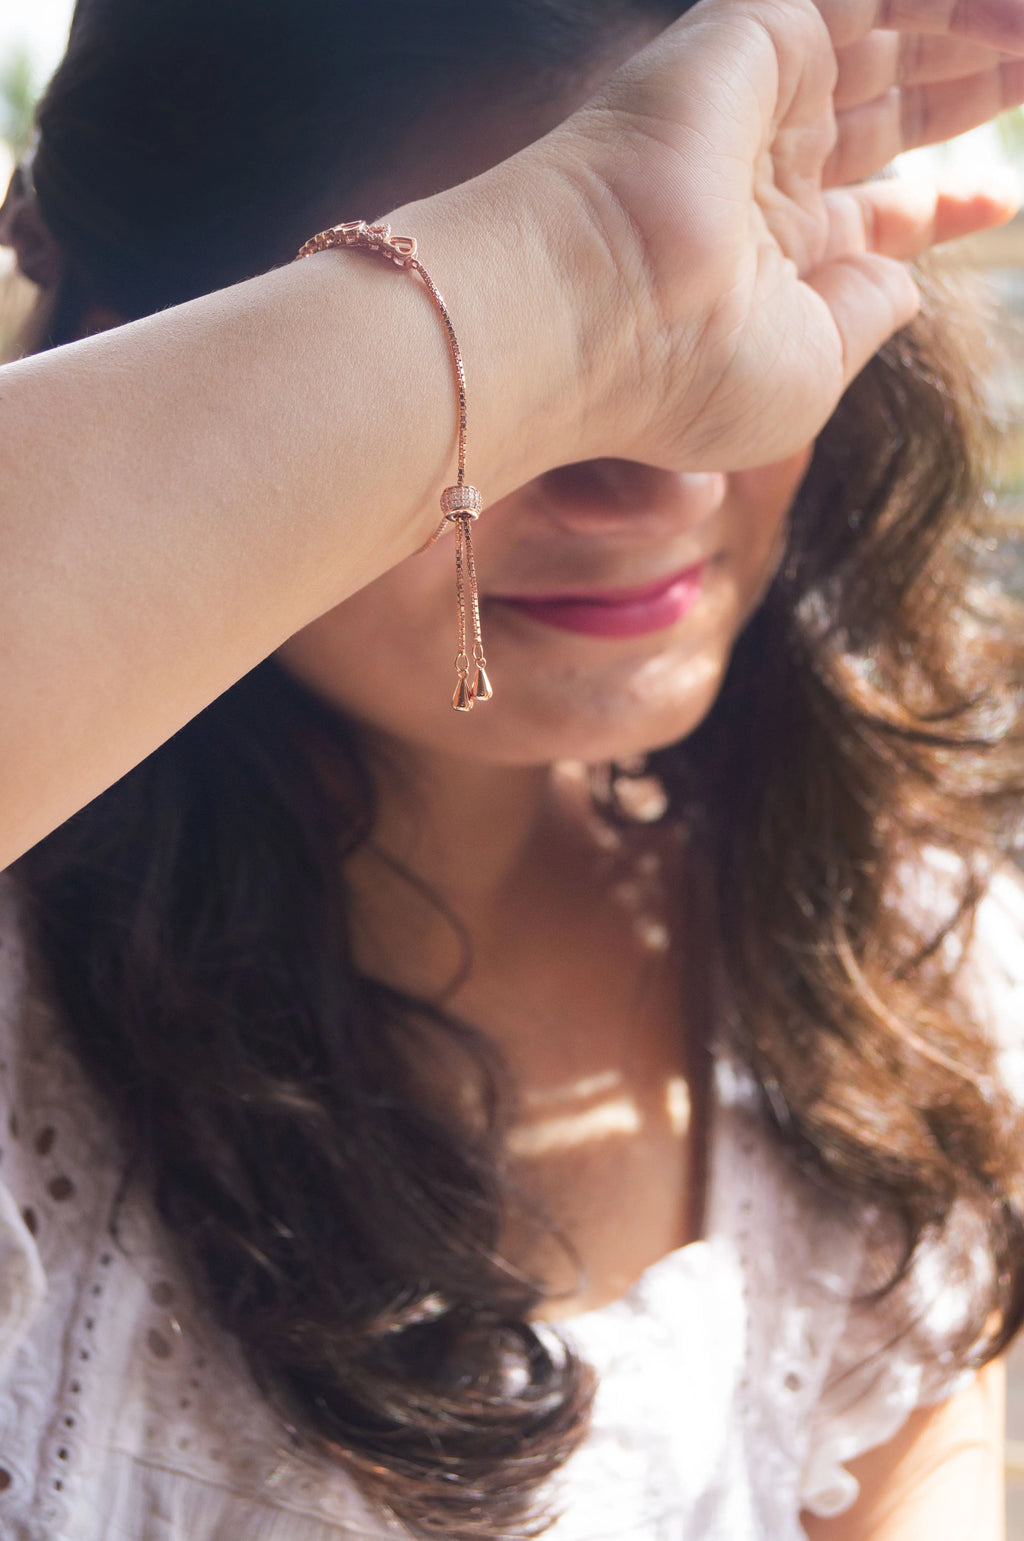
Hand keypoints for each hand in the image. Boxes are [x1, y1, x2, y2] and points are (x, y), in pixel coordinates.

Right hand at [526, 0, 1023, 470]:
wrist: (605, 315)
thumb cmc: (692, 375)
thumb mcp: (808, 376)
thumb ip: (865, 318)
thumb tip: (907, 283)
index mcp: (766, 258)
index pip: (869, 213)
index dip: (940, 204)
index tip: (1001, 197)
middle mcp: (761, 171)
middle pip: (891, 112)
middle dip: (970, 91)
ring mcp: (759, 99)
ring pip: (894, 37)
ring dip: (978, 36)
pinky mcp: (758, 33)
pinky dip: (953, 10)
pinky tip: (1016, 26)